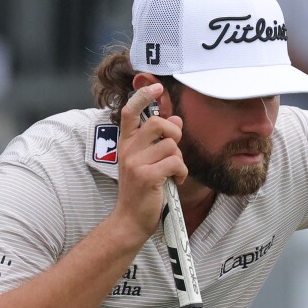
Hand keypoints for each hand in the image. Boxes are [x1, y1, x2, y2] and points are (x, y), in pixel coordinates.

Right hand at [113, 84, 186, 241]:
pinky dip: (181, 172)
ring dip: (179, 161)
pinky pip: (176, 163)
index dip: (143, 96)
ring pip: (171, 146)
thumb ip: (160, 140)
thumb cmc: (142, 190)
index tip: (156, 87)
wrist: (130, 220)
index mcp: (126, 144)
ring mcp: (136, 163)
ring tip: (172, 173)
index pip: (129, 112)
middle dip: (174, 133)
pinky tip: (175, 181)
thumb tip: (176, 119)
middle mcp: (128, 150)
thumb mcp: (147, 162)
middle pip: (158, 124)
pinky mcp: (147, 176)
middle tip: (174, 149)